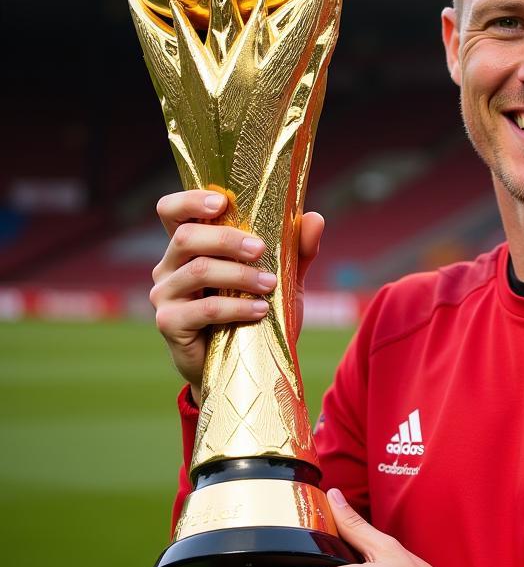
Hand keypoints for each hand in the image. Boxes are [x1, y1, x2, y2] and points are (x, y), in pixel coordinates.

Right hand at [149, 189, 324, 392]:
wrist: (247, 366)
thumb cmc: (257, 314)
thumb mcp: (282, 279)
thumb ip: (297, 250)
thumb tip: (314, 217)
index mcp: (190, 246)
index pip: (172, 211)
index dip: (190, 200)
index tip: (223, 202)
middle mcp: (169, 266)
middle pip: (186, 236)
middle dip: (227, 239)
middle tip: (261, 250)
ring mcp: (165, 295)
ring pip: (197, 271)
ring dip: (239, 275)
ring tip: (270, 284)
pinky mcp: (169, 323)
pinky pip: (202, 309)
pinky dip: (235, 308)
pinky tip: (260, 310)